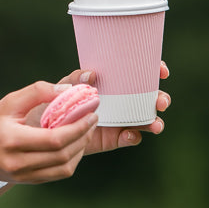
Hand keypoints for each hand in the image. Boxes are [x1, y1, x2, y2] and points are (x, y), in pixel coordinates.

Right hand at [0, 81, 98, 185]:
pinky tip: (75, 144)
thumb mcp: (9, 102)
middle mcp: (19, 162)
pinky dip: (72, 159)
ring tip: (86, 131)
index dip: (78, 127)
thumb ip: (37, 91)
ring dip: (80, 149)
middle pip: (63, 154)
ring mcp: (25, 175)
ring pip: (64, 167)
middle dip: (83, 136)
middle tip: (92, 119)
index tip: (90, 114)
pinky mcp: (30, 181)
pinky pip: (58, 174)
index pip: (55, 139)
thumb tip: (67, 90)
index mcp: (13, 140)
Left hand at [54, 62, 169, 153]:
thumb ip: (74, 79)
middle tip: (160, 102)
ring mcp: (121, 120)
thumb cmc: (55, 102)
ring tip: (154, 125)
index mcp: (114, 83)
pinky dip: (133, 137)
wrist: (47, 130)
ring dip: (155, 122)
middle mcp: (122, 101)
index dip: (155, 70)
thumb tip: (91, 74)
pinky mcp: (114, 138)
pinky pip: (130, 138)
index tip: (162, 71)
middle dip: (161, 98)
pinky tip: (129, 134)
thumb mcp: (63, 87)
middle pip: (150, 98)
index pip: (139, 72)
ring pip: (147, 120)